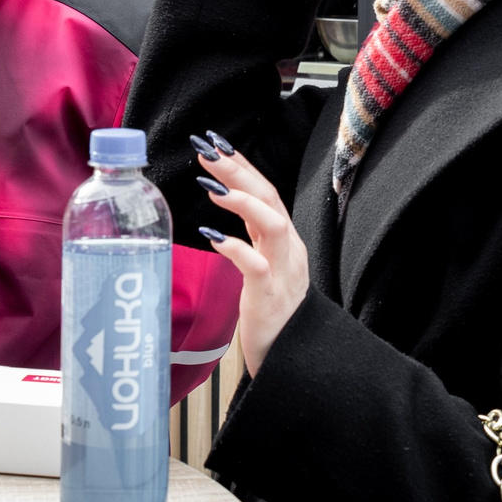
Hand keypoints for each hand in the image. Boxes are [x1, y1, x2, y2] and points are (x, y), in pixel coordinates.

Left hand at [193, 139, 307, 376]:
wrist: (294, 358)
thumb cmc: (273, 312)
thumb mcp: (264, 264)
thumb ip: (252, 235)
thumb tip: (225, 205)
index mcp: (285, 241)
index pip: (267, 192)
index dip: (243, 166)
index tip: (217, 143)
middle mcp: (289, 250)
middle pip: (269, 198)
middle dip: (238, 170)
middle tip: (207, 149)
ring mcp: (282, 272)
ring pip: (272, 224)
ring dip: (242, 201)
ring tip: (211, 185)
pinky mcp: (270, 296)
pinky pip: (256, 265)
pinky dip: (235, 247)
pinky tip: (211, 234)